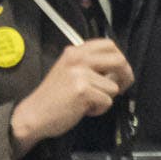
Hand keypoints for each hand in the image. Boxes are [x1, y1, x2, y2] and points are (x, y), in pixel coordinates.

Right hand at [7, 36, 134, 146]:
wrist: (34, 114)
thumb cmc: (55, 97)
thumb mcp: (70, 71)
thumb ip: (90, 65)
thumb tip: (119, 69)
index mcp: (75, 51)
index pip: (109, 45)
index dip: (120, 60)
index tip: (118, 73)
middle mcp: (78, 58)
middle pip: (119, 61)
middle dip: (125, 77)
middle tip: (120, 89)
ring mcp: (80, 73)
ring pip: (114, 87)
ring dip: (106, 99)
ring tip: (87, 102)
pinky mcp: (83, 90)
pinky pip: (107, 101)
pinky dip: (99, 110)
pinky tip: (83, 109)